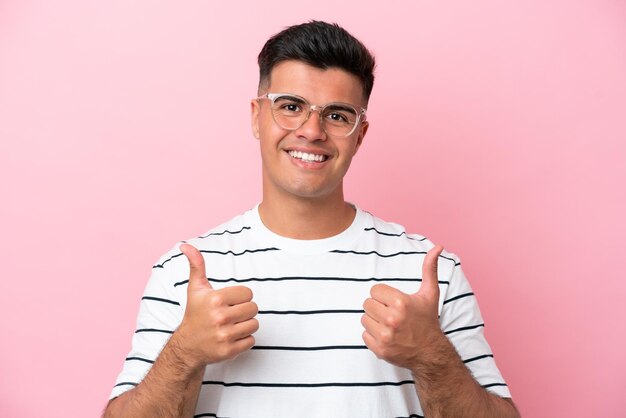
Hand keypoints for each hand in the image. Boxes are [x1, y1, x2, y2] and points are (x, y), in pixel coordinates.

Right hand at [176, 243, 258, 366]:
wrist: (187, 346)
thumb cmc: (195, 313)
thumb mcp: (195, 289)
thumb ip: (196, 265)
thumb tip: (185, 245)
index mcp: (215, 299)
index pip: (248, 294)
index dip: (240, 297)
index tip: (228, 302)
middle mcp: (220, 317)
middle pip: (253, 309)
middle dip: (244, 311)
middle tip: (231, 314)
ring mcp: (224, 335)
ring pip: (254, 324)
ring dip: (246, 325)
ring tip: (231, 326)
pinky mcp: (229, 351)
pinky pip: (251, 340)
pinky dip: (244, 340)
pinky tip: (231, 337)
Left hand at [361, 245, 443, 369]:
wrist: (430, 352)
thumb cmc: (427, 320)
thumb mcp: (430, 293)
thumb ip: (430, 268)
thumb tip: (438, 246)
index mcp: (401, 302)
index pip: (374, 290)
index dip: (384, 296)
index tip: (395, 303)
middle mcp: (392, 319)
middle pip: (367, 304)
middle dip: (378, 308)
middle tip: (392, 314)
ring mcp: (385, 336)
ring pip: (364, 319)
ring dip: (374, 321)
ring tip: (389, 325)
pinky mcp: (380, 350)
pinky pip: (364, 335)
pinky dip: (373, 336)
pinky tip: (387, 336)